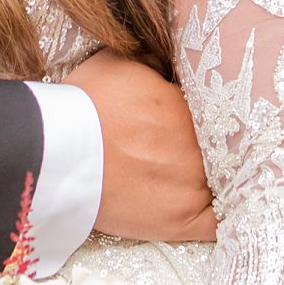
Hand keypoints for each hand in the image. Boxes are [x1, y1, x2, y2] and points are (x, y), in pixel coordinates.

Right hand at [67, 50, 216, 244]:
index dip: (204, 115)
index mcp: (186, 107)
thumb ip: (150, 62)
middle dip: (215, 145)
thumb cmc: (82, 107)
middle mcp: (198, 145)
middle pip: (222, 146)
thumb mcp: (117, 62)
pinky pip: (219, 224)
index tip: (193, 120)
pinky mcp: (182, 220)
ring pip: (227, 181)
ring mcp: (193, 185)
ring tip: (213, 179)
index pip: (210, 110)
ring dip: (224, 178)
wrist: (56, 154)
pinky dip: (226, 217)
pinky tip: (227, 211)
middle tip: (196, 148)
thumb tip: (165, 60)